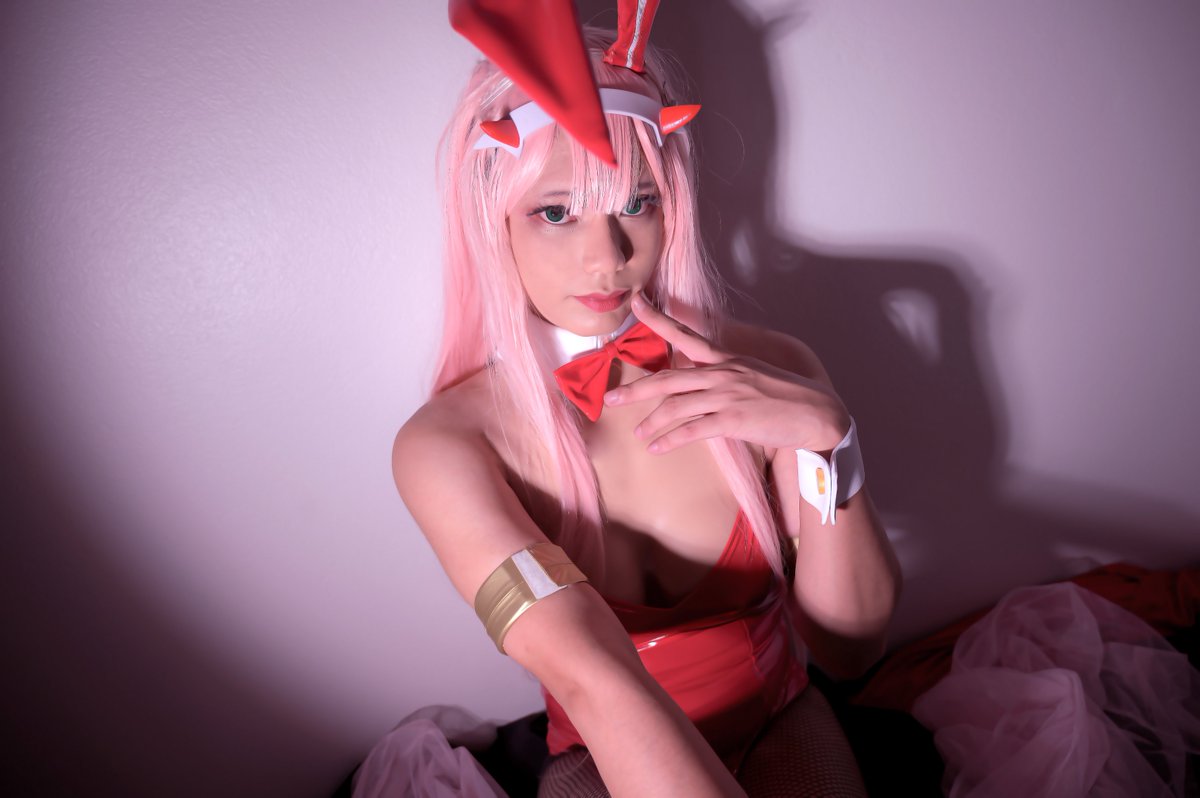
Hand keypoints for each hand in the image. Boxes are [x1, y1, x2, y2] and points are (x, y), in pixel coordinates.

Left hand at [604, 294, 850, 453]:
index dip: (657, 318)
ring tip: (640, 434)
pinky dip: (670, 440)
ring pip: (675, 407)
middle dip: (635, 390)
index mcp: (725, 358)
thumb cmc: (785, 397)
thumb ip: (724, 376)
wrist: (817, 413)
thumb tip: (698, 384)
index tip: (636, 302)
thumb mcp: (752, 376)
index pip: (685, 333)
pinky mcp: (733, 420)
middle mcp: (722, 373)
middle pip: (667, 379)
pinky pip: (691, 430)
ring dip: (652, 423)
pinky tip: (657, 448)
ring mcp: (726, 396)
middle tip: (611, 401)